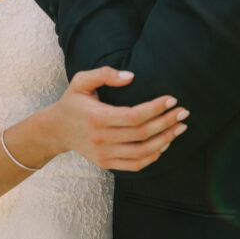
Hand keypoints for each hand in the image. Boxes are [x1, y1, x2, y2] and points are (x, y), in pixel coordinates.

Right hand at [49, 66, 187, 170]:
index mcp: (97, 118)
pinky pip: (136, 165)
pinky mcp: (106, 163)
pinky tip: (165, 143)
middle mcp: (101, 139)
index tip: (172, 99)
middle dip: (167, 122)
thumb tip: (131, 76)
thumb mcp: (81, 80)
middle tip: (183, 112)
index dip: (156, 108)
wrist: (56, 129)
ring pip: (142, 152)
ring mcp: (104, 155)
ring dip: (165, 140)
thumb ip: (104, 73)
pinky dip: (153, 156)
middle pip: (142, 134)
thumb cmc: (72, 101)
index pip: (134, 116)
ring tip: (179, 127)